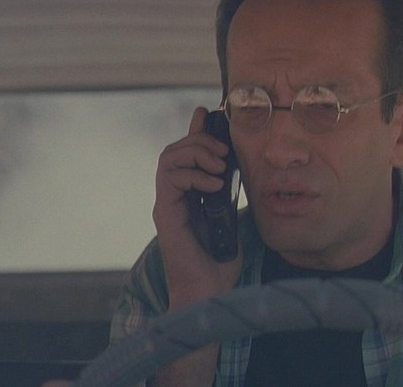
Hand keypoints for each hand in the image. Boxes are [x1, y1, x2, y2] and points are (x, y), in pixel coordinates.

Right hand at [152, 107, 241, 309]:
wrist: (208, 290)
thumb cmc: (219, 260)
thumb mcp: (230, 215)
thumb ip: (228, 191)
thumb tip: (237, 166)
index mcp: (188, 194)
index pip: (186, 153)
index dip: (195, 131)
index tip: (208, 114)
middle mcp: (173, 196)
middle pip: (174, 150)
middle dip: (200, 141)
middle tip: (224, 153)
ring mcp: (167, 204)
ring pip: (168, 159)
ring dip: (196, 154)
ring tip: (219, 167)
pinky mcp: (165, 213)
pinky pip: (170, 179)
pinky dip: (194, 175)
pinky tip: (214, 186)